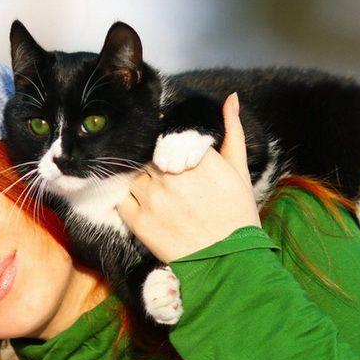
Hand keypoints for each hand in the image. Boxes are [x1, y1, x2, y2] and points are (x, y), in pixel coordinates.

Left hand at [116, 93, 259, 262]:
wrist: (227, 261)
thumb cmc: (237, 214)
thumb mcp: (239, 169)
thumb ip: (232, 130)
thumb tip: (230, 98)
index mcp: (196, 158)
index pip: (166, 135)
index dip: (164, 141)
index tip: (167, 149)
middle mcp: (171, 175)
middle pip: (147, 154)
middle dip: (150, 158)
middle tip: (158, 170)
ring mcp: (152, 198)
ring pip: (132, 174)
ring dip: (138, 178)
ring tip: (152, 190)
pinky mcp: (139, 221)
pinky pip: (120, 198)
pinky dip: (124, 197)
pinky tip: (138, 202)